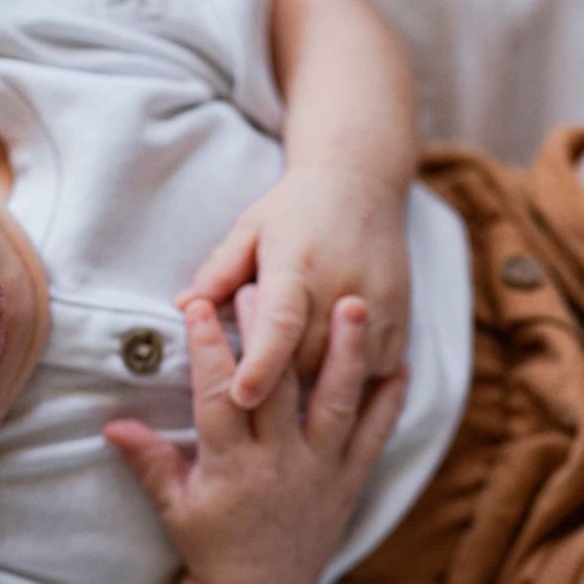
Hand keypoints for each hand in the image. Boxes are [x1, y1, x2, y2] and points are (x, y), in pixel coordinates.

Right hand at [104, 296, 404, 583]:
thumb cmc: (212, 550)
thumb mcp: (174, 507)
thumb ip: (148, 461)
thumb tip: (111, 423)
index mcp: (231, 466)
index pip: (217, 395)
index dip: (209, 348)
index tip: (201, 304)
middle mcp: (278, 464)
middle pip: (277, 385)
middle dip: (273, 329)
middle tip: (271, 278)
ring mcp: (319, 472)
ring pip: (336, 402)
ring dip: (346, 352)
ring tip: (355, 305)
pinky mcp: (348, 483)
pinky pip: (374, 437)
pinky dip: (389, 402)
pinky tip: (401, 362)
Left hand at [176, 165, 410, 408]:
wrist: (361, 186)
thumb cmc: (294, 212)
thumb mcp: (250, 230)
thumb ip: (219, 271)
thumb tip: (182, 306)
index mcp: (295, 265)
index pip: (279, 324)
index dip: (261, 364)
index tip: (242, 397)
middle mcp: (340, 287)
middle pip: (303, 362)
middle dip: (277, 375)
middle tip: (260, 361)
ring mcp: (376, 308)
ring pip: (336, 373)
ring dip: (311, 376)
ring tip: (298, 349)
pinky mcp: (400, 325)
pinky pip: (368, 373)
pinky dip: (347, 373)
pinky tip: (331, 350)